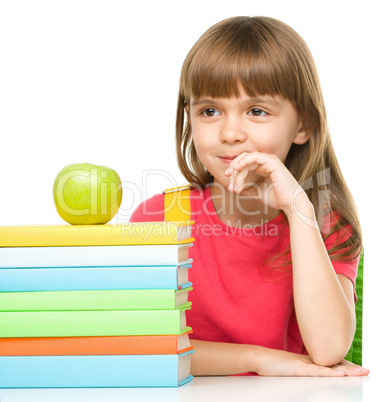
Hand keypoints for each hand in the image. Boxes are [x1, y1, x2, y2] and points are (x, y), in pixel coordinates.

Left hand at [225, 152, 306, 214]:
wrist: (291, 204)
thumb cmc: (277, 198)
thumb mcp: (257, 192)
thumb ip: (247, 188)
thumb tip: (235, 188)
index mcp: (264, 166)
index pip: (244, 164)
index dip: (234, 173)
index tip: (229, 186)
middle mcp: (266, 161)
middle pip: (243, 159)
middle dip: (233, 168)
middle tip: (226, 177)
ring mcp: (270, 159)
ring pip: (246, 158)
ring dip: (237, 168)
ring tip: (231, 179)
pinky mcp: (272, 161)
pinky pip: (253, 157)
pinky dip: (243, 162)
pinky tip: (236, 169)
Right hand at [255, 348, 369, 376]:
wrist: (258, 357)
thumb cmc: (270, 365)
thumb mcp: (287, 368)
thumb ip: (298, 370)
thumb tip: (303, 373)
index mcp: (307, 361)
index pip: (329, 363)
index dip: (344, 366)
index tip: (356, 369)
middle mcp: (309, 360)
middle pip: (334, 364)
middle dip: (351, 368)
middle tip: (366, 370)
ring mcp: (305, 364)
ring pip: (330, 367)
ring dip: (348, 370)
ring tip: (362, 372)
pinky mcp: (299, 369)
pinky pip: (318, 371)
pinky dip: (331, 373)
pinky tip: (342, 374)